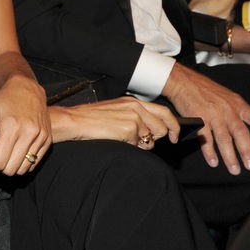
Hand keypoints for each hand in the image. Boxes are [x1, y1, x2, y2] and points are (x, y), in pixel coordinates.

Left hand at [0, 75, 51, 175]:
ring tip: (4, 153)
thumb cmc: (3, 100)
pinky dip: (23, 162)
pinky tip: (15, 151)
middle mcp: (29, 133)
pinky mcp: (47, 140)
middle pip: (11, 169)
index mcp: (11, 127)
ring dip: (11, 166)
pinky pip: (34, 163)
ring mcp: (40, 137)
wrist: (26, 89)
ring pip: (23, 169)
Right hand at [51, 96, 179, 148]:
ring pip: (151, 139)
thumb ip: (134, 116)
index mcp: (133, 102)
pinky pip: (139, 145)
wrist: (75, 120)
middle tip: (147, 143)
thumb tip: (149, 131)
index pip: (164, 112)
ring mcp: (134, 118)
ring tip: (124, 139)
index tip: (174, 135)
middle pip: (162, 126)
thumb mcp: (116, 111)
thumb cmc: (91, 118)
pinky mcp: (130, 129)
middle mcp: (136, 108)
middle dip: (159, 138)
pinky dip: (131, 147)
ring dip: (141, 144)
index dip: (173, 125)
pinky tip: (118, 140)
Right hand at [163, 63, 249, 173]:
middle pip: (240, 133)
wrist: (183, 82)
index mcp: (236, 104)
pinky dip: (209, 151)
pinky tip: (213, 161)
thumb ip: (235, 110)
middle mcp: (227, 110)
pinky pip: (205, 138)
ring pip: (223, 139)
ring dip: (229, 156)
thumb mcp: (226, 96)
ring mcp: (212, 115)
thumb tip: (245, 123)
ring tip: (234, 169)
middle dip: (247, 151)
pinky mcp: (198, 119)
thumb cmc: (203, 89)